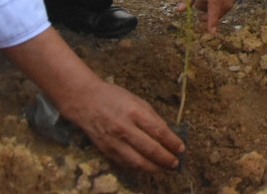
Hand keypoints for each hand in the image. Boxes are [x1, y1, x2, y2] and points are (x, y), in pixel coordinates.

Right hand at [60, 77, 184, 172]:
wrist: (85, 101)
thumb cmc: (114, 98)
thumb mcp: (137, 101)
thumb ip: (152, 117)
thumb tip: (167, 135)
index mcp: (134, 111)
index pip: (158, 131)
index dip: (172, 142)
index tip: (181, 148)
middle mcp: (124, 128)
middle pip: (150, 149)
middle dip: (166, 159)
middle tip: (175, 163)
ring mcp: (114, 141)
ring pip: (138, 162)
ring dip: (154, 168)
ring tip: (164, 168)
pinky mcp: (106, 150)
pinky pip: (126, 163)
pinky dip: (139, 167)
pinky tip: (148, 167)